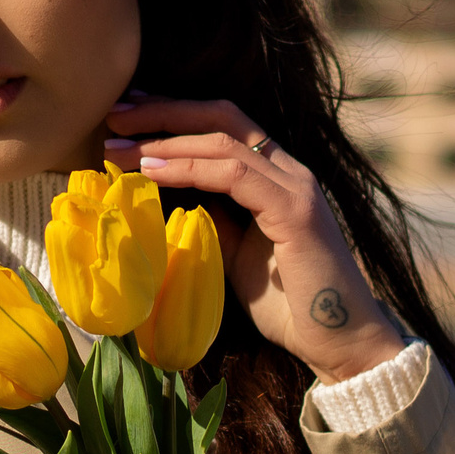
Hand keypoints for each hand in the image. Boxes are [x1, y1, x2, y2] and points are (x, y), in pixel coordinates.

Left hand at [103, 95, 405, 384]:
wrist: (339, 342)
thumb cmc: (288, 304)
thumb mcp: (235, 253)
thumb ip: (212, 220)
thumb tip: (168, 198)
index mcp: (277, 176)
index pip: (223, 126)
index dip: (174, 115)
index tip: (127, 117)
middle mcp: (289, 171)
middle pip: (222, 118)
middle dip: (164, 111)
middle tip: (114, 115)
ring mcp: (296, 187)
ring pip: (224, 141)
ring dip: (165, 140)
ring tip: (120, 148)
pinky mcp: (295, 211)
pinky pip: (234, 175)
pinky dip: (189, 168)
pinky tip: (153, 170)